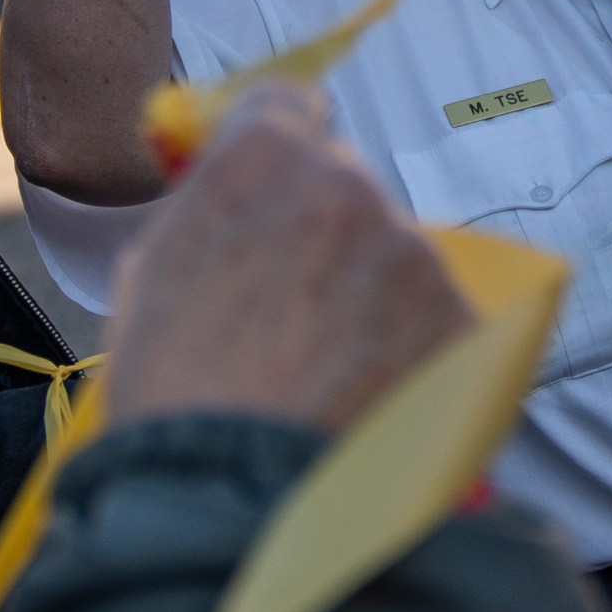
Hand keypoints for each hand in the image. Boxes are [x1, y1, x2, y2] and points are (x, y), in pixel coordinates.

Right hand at [109, 86, 471, 431]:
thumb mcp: (152, 276)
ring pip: (394, 256)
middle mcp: (347, 186)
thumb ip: (204, 210)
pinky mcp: (459, 317)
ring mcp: (411, 252)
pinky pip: (435, 318)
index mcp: (259, 160)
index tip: (279, 190)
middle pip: (346, 186)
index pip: (287, 105)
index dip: (280, 148)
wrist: (236, 506)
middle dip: (326, 234)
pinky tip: (371, 402)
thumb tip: (226, 188)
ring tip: (329, 378)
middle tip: (294, 315)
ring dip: (371, 297)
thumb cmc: (172, 399)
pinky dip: (412, 351)